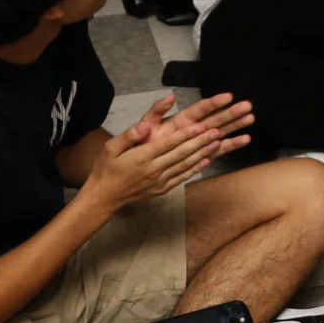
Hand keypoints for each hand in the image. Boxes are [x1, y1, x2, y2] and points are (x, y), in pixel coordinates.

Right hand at [78, 94, 252, 210]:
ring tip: (218, 142)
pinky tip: (207, 160)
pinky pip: (182, 177)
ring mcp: (160, 181)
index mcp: (142, 157)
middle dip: (201, 141)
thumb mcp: (111, 147)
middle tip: (218, 131)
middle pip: (182, 153)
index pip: (169, 144)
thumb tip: (145, 125)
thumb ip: (130, 135)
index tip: (202, 125)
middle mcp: (154, 169)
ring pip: (186, 165)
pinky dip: (196, 168)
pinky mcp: (162, 189)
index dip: (187, 135)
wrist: (105, 196)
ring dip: (203, 153)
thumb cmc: (106, 168)